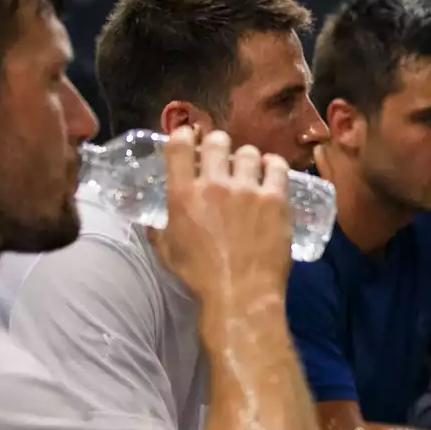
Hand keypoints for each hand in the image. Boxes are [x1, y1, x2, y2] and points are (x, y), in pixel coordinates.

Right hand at [150, 127, 292, 309]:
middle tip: (223, 156)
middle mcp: (214, 185)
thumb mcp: (167, 252)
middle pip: (217, 141)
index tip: (190, 139)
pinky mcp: (275, 200)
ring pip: (249, 152)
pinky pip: (278, 168)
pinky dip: (273, 166)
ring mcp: (247, 190)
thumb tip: (152, 223)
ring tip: (250, 170)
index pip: (178, 145)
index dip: (184, 136)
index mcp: (182, 194)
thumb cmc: (200, 277)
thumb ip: (158, 230)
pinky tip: (271, 172)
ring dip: (247, 158)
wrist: (240, 294)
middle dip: (219, 144)